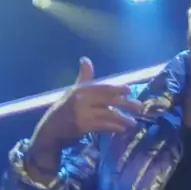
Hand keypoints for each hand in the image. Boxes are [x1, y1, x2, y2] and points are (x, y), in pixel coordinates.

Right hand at [30, 57, 144, 156]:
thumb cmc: (63, 109)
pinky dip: (114, 127)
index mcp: (81, 89)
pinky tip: (123, 129)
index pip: (103, 87)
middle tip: (140, 107)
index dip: (117, 88)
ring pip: (108, 114)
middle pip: (109, 99)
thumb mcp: (72, 91)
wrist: (50, 129)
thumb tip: (85, 59)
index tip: (129, 90)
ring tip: (134, 122)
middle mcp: (81, 99)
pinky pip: (103, 126)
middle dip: (126, 103)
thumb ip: (84, 78)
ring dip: (123, 119)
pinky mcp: (83, 126)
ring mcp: (82, 113)